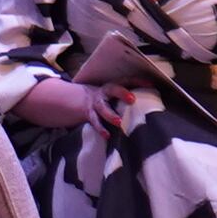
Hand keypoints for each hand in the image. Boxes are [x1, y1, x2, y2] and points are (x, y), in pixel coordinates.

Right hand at [23, 76, 139, 132]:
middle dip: (122, 92)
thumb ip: (118, 99)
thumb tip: (143, 102)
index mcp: (108, 87)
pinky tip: (107, 136)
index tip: (152, 84)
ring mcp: (93, 103)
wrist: (64, 99)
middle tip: (133, 98)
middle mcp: (102, 93)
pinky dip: (100, 128)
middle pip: (113, 88)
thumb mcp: (105, 95)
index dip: (137, 81)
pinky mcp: (86, 113)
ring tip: (118, 122)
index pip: (125, 81)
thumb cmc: (94, 101)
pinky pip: (94, 121)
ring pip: (102, 107)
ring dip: (110, 114)